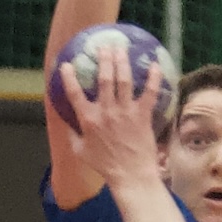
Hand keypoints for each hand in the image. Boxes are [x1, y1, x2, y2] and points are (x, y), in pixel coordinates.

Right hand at [56, 36, 163, 184]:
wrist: (130, 175)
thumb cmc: (105, 166)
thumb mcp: (80, 151)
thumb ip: (72, 134)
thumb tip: (67, 122)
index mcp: (88, 120)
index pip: (74, 93)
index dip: (69, 77)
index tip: (67, 64)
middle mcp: (106, 112)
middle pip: (104, 79)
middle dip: (103, 60)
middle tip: (104, 46)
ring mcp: (125, 112)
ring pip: (123, 81)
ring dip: (122, 62)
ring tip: (121, 49)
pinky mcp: (142, 116)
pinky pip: (149, 93)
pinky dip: (153, 78)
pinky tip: (154, 65)